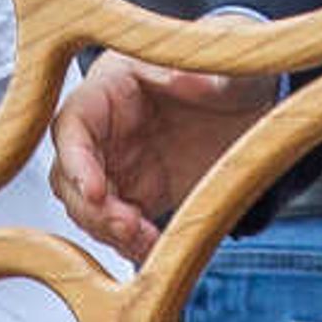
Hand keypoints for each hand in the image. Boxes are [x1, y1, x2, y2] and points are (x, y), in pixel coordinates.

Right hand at [50, 52, 276, 262]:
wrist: (252, 109)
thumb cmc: (229, 74)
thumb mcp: (224, 70)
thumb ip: (202, 74)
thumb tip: (179, 77)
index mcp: (110, 88)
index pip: (71, 125)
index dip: (76, 161)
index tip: (95, 191)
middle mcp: (103, 130)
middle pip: (70, 175)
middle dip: (92, 207)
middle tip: (127, 227)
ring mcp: (118, 165)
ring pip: (88, 206)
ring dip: (109, 230)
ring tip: (146, 242)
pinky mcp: (138, 195)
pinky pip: (120, 225)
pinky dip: (131, 242)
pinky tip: (155, 251)